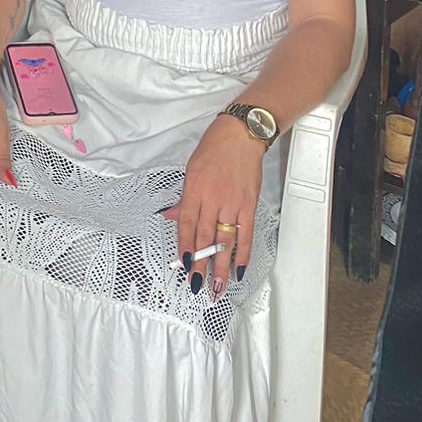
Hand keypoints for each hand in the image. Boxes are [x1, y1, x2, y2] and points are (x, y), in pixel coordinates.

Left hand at [162, 114, 265, 298]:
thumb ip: (184, 198)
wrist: (240, 135)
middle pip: (205, 237)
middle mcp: (213, 198)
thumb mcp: (191, 170)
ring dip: (221, 266)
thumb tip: (172, 217)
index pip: (187, 224)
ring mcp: (232, 203)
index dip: (185, 246)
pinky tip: (239, 269)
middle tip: (197, 284)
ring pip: (225, 241)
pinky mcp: (249, 205)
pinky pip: (246, 235)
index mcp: (195, 189)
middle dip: (200, 264)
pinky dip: (243, 254)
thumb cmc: (215, 148)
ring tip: (217, 286)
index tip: (184, 263)